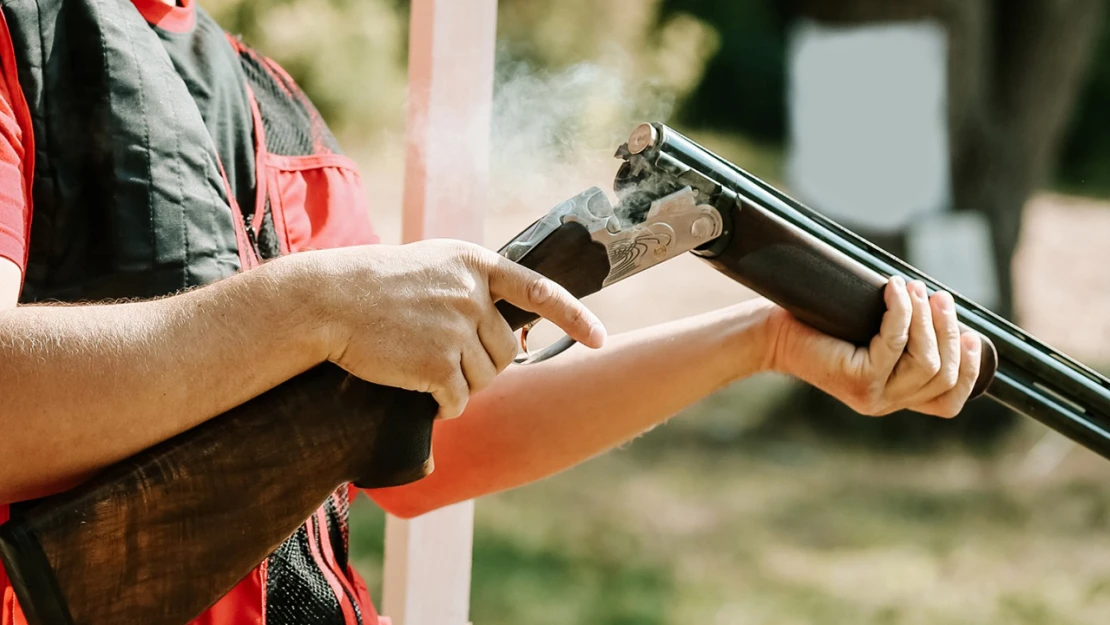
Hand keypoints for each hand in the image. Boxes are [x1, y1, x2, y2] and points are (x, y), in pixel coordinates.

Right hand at [296, 239, 605, 418]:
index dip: (574, 317)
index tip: (599, 339)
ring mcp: (456, 328)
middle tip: (445, 360)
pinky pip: (456, 400)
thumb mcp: (432, 267)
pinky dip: (443, 406)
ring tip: (423, 366)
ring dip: (460, 384)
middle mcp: (473, 293)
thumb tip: (511, 339)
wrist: (326, 300)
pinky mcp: (436, 363)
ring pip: (483, 378)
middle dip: (483, 364)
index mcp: (476, 264)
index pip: (539, 291)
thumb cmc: (374, 285)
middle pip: (506, 350)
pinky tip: (420, 393)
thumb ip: (472, 290)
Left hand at [765, 277, 981, 417]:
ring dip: (927, 320)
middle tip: (939, 297)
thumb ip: (905, 336)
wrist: (774, 335)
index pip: (948, 402)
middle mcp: (886, 403)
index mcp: (895, 397)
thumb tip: (943, 309)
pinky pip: (895, 344)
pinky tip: (895, 290)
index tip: (970, 336)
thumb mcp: (871, 334)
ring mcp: (872, 396)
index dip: (969, 370)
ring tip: (916, 288)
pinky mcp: (857, 380)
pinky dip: (902, 313)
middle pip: (943, 374)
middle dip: (947, 331)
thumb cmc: (821, 327)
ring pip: (925, 361)